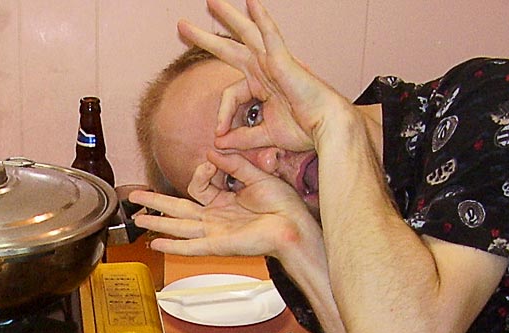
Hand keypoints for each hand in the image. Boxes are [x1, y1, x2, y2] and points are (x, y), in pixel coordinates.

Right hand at [127, 151, 320, 258]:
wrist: (295, 226)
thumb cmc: (283, 205)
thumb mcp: (256, 175)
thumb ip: (233, 165)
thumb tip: (212, 152)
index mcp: (224, 202)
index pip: (197, 187)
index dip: (200, 172)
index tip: (211, 162)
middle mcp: (215, 218)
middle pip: (177, 209)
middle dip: (155, 202)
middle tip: (134, 197)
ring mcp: (215, 232)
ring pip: (178, 226)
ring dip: (157, 222)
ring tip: (138, 219)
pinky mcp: (218, 245)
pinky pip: (191, 246)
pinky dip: (174, 246)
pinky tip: (157, 244)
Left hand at [177, 0, 348, 151]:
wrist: (327, 128)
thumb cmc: (304, 130)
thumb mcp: (264, 137)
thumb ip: (241, 138)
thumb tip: (219, 142)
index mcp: (261, 85)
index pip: (229, 96)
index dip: (221, 116)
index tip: (219, 134)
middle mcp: (265, 69)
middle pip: (230, 47)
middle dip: (205, 38)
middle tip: (182, 26)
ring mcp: (273, 61)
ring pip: (246, 33)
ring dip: (229, 16)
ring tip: (211, 1)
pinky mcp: (284, 59)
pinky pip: (270, 34)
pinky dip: (261, 18)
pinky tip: (252, 1)